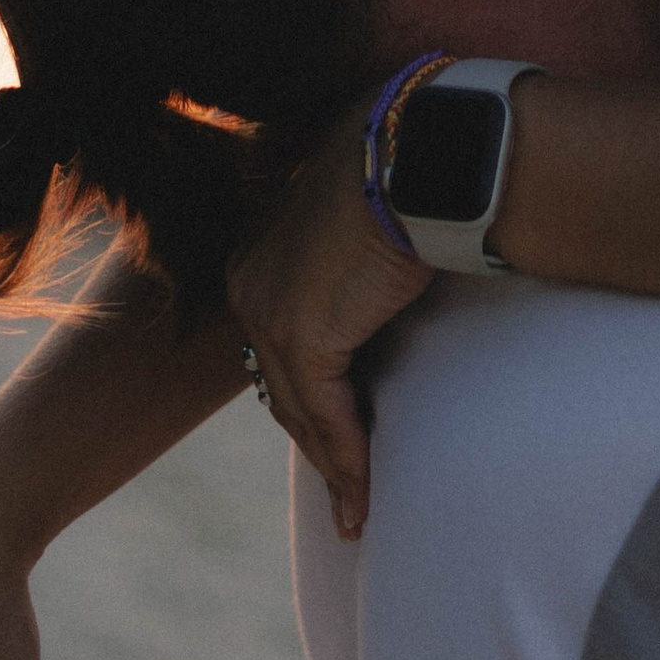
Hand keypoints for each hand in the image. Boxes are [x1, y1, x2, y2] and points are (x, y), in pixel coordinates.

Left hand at [229, 103, 430, 536]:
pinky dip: (348, 460)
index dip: (306, 400)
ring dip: (332, 465)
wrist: (410, 149)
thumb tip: (376, 290)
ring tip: (355, 510)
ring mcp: (270, 313)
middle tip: (343, 493)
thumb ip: (351, 270)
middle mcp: (250, 286)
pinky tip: (363, 495)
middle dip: (314, 443)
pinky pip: (327, 416)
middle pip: (282, 387)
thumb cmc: (400, 172)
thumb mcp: (362, 228)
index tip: (333, 437)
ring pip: (301, 411)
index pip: (279, 350)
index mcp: (257, 257)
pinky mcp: (305, 336)